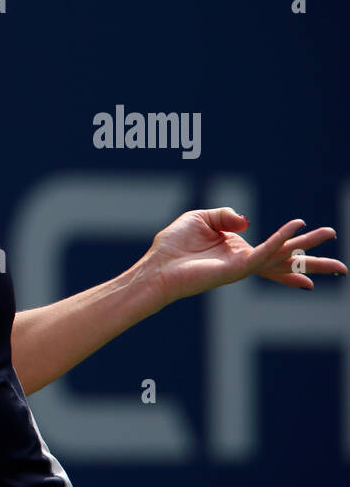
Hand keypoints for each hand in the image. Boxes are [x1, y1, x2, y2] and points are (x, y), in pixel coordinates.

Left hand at [145, 207, 346, 304]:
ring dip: (306, 253)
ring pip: (281, 259)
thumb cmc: (173, 246)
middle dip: (314, 262)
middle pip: (286, 260)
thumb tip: (247, 221)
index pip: (272, 250)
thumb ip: (226, 215)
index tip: (311, 237)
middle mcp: (243, 261)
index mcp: (237, 250)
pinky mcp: (233, 271)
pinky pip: (261, 254)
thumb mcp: (201, 218)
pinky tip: (292, 230)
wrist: (156, 267)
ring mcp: (240, 268)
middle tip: (343, 268)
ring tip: (332, 248)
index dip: (292, 247)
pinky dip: (278, 240)